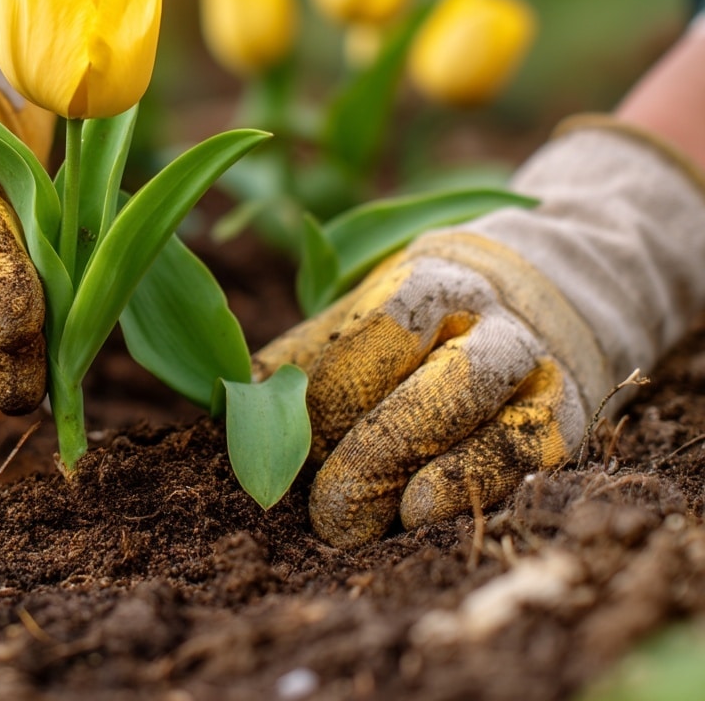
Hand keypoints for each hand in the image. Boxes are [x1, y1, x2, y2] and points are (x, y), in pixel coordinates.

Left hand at [255, 118, 704, 546]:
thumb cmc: (435, 308)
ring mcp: (536, 367)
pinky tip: (421, 513)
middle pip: (436, 384)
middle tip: (324, 509)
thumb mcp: (376, 303)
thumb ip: (314, 349)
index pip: (378, 334)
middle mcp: (490, 319)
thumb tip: (233, 399)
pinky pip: (525, 453)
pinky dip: (471, 486)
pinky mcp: (568, 414)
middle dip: (374, 450)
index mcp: (430, 280)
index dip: (329, 397)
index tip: (287, 448)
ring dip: (420, 471)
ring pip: (483, 417)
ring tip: (368, 520)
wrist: (559, 280)